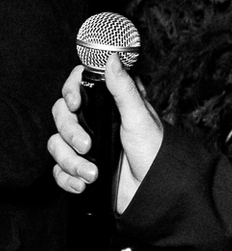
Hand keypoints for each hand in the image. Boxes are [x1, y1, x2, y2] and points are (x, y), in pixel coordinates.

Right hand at [49, 54, 163, 212]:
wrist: (154, 192)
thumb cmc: (154, 153)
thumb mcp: (140, 118)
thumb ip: (124, 89)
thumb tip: (112, 58)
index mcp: (109, 105)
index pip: (77, 87)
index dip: (70, 91)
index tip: (75, 103)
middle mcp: (94, 122)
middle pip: (61, 116)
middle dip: (70, 133)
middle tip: (87, 146)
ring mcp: (86, 146)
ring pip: (57, 144)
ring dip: (71, 162)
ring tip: (92, 174)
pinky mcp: (82, 169)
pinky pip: (59, 170)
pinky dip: (67, 178)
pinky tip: (84, 184)